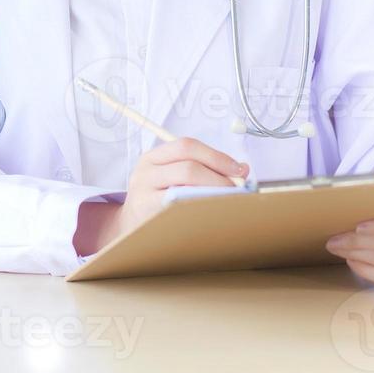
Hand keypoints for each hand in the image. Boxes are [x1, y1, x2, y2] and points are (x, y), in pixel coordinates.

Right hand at [115, 137, 247, 235]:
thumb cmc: (159, 199)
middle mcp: (145, 172)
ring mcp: (142, 194)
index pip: (186, 146)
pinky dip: (199, 208)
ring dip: (212, 193)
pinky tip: (211, 212)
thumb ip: (202, 169)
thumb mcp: (171, 177)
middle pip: (188, 167)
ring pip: (184, 189)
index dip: (216, 156)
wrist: (130, 227)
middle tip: (237, 188)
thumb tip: (243, 169)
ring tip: (228, 200)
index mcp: (153, 157)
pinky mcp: (147, 215)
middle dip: (219, 177)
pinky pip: (178, 209)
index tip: (239, 169)